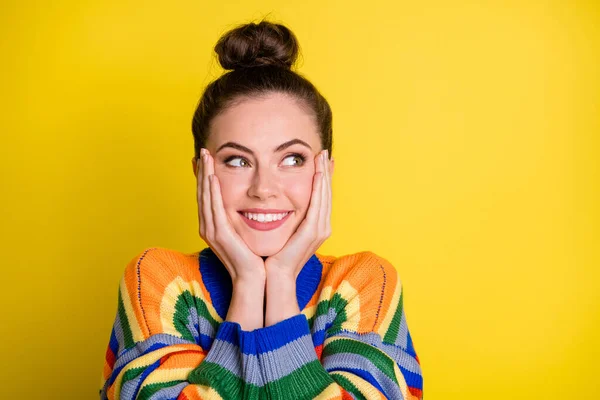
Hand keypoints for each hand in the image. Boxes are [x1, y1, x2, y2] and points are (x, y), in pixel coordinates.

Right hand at [196, 148, 264, 282]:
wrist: (253, 277)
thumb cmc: (252, 256)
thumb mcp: (243, 231)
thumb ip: (239, 217)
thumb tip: (247, 203)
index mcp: (213, 226)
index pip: (206, 196)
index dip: (204, 177)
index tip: (205, 159)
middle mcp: (207, 227)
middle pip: (201, 193)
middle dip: (201, 171)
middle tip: (202, 151)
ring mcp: (211, 231)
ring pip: (205, 197)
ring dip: (204, 175)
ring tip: (205, 157)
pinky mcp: (219, 234)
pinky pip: (214, 208)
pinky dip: (212, 191)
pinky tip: (212, 177)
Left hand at [264, 149, 332, 278]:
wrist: (275, 275)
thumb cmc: (276, 255)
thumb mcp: (284, 231)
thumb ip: (288, 217)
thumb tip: (280, 202)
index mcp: (317, 226)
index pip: (322, 196)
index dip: (323, 178)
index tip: (321, 160)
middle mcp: (323, 226)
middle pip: (327, 193)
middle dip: (326, 171)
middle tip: (324, 152)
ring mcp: (320, 229)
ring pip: (325, 195)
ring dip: (324, 174)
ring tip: (322, 157)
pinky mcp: (312, 232)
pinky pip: (318, 205)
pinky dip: (319, 188)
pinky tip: (318, 174)